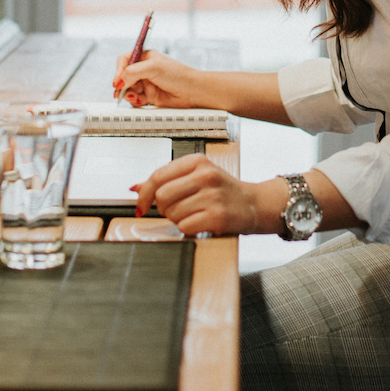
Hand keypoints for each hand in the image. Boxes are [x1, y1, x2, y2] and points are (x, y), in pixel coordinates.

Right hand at [114, 50, 204, 108]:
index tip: (117, 81)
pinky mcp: (149, 97)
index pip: (124, 61)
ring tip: (133, 97)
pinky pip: (135, 100)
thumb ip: (133, 72)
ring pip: (128, 90)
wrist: (192, 92)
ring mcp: (146, 84)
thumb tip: (119, 81)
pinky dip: (135, 101)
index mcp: (145, 58)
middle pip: (124, 77)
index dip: (118, 70)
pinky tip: (141, 101)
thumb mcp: (153, 67)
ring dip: (127, 94)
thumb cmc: (178, 75)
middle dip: (121, 85)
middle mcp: (144, 70)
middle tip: (121, 92)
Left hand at [132, 154, 279, 235]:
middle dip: (164, 208)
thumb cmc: (222, 191)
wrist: (253, 204)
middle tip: (177, 209)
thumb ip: (166, 180)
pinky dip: (188, 229)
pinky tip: (199, 223)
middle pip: (162, 196)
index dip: (145, 194)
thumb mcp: (196, 176)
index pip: (158, 176)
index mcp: (197, 161)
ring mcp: (213, 196)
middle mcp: (205, 175)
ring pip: (173, 213)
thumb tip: (136, 188)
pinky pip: (185, 227)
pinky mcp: (218, 216)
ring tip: (194, 214)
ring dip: (178, 219)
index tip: (141, 206)